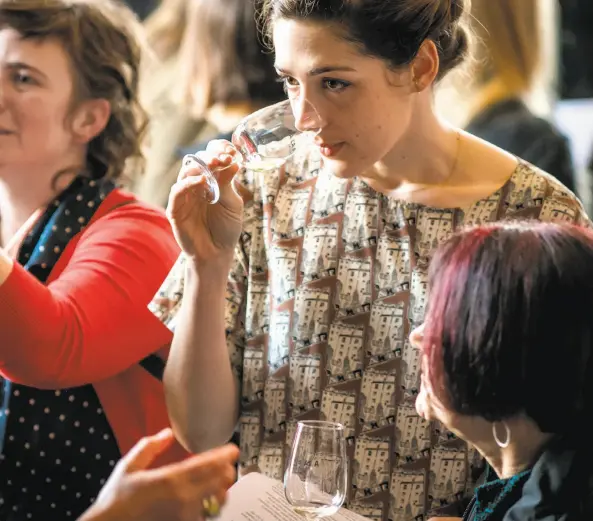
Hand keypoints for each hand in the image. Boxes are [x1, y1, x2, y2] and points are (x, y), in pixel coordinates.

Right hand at [79, 428, 238, 520]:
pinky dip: (210, 507)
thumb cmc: (116, 503)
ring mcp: (186, 518)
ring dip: (221, 490)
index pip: (208, 464)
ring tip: (221, 483)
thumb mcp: (128, 467)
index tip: (232, 450)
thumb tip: (167, 434)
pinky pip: (207, 517)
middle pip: (219, 482)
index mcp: (171, 480)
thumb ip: (149, 447)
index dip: (224, 456)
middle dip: (227, 471)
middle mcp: (183, 499)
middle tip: (228, 465)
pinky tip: (207, 501)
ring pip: (217, 501)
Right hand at [167, 140, 243, 260]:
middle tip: (223, 157)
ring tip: (214, 164)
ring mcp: (185, 196)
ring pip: (185, 172)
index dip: (219, 151)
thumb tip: (234, 162)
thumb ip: (229, 184)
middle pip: (198, 161)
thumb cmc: (226, 229)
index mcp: (212, 181)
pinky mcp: (176, 209)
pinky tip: (201, 181)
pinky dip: (187, 183)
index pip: (211, 157)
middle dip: (211, 156)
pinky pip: (177, 191)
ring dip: (199, 165)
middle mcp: (197, 185)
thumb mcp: (233, 204)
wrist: (217, 253)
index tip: (232, 152)